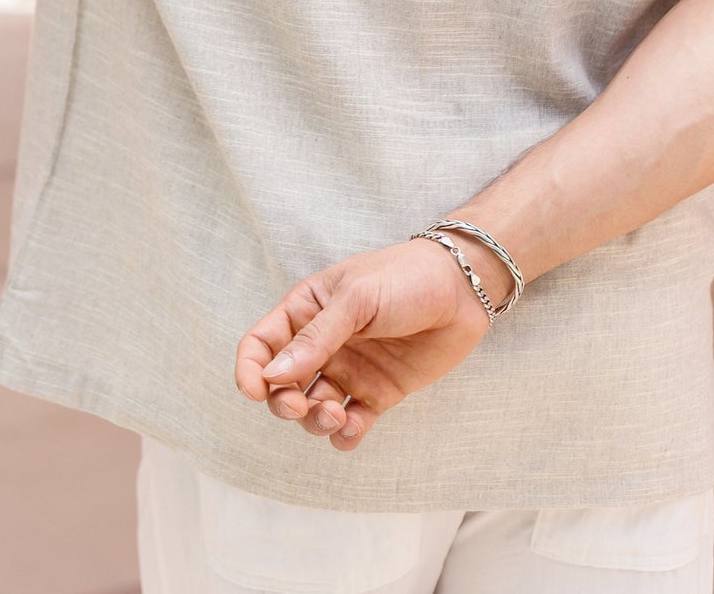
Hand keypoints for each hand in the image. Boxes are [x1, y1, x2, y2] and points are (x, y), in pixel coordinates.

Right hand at [234, 236, 493, 451]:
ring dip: (314, 422)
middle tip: (301, 408)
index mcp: (307, 310)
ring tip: (335, 416)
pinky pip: (350, 424)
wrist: (463, 289)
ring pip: (313, 410)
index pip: (262, 344)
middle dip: (283, 404)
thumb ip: (316, 338)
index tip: (255, 391)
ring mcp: (350, 371)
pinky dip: (344, 435)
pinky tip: (352, 427)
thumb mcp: (356, 298)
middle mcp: (323, 344)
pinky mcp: (378, 394)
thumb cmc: (404, 277)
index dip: (250, 369)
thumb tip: (274, 375)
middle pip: (282, 386)